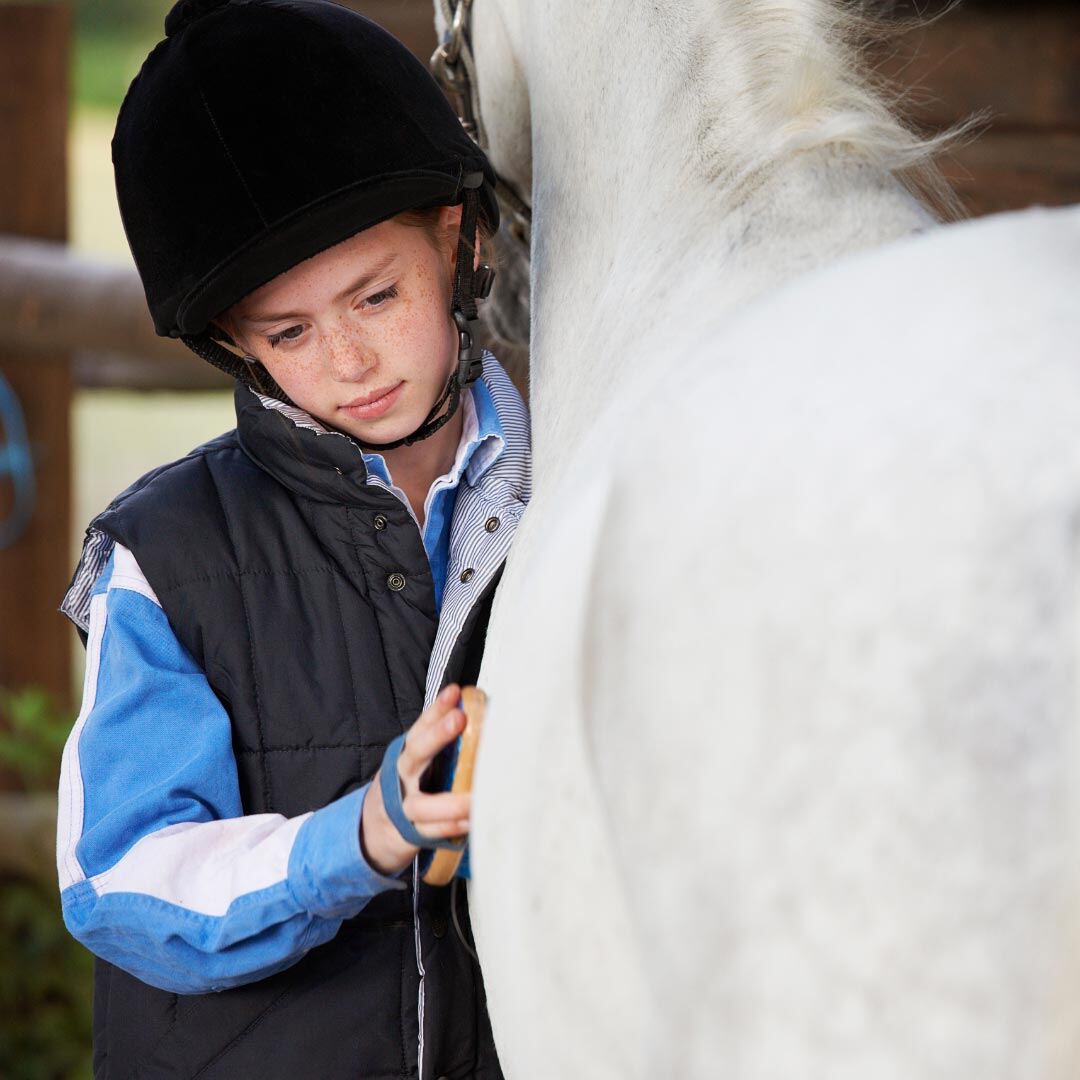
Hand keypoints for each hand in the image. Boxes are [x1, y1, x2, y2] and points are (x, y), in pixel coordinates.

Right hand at [360, 684, 470, 875]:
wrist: (375, 827)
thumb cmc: (410, 785)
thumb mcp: (418, 760)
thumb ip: (441, 742)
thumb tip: (478, 711)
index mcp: (406, 754)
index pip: (420, 726)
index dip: (436, 709)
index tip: (455, 692)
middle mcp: (402, 777)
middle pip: (416, 753)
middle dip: (437, 735)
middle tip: (460, 719)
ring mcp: (404, 807)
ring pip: (423, 805)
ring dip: (450, 802)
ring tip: (475, 797)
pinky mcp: (412, 834)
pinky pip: (431, 832)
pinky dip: (451, 828)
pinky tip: (470, 821)